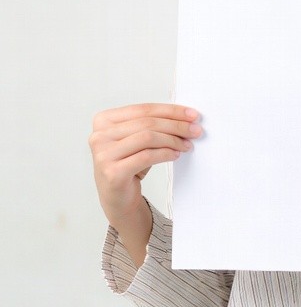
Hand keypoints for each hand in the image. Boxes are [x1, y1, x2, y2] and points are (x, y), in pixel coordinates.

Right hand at [89, 103, 201, 226]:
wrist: (118, 198)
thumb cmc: (130, 164)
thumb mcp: (139, 139)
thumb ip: (154, 124)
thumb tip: (187, 117)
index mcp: (104, 120)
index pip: (143, 109)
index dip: (171, 110)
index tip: (193, 114)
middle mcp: (99, 136)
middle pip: (147, 123)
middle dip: (176, 125)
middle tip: (196, 130)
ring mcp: (103, 154)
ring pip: (148, 137)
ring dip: (173, 140)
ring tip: (187, 144)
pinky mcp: (112, 172)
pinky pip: (146, 156)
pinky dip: (165, 154)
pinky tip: (176, 155)